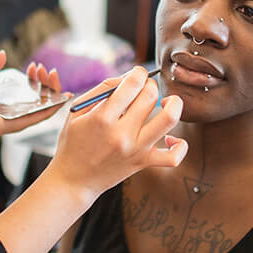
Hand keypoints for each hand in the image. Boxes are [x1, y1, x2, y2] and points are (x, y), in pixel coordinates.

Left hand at [0, 51, 68, 160]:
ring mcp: (15, 119)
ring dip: (52, 91)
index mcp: (2, 103)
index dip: (33, 77)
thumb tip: (3, 54)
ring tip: (53, 75)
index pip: (26, 90)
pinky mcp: (15, 125)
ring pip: (43, 106)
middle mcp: (11, 112)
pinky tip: (62, 98)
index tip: (32, 66)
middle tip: (45, 69)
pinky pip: (39, 117)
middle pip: (38, 98)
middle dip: (46, 82)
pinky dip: (53, 108)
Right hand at [46, 66, 187, 202]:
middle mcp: (121, 133)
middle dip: (150, 85)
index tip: (137, 74)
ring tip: (167, 102)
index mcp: (102, 118)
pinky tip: (170, 137)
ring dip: (174, 104)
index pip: (132, 84)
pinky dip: (179, 146)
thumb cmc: (73, 142)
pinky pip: (173, 157)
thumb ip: (102, 90)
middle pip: (150, 96)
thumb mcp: (77, 111)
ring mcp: (135, 149)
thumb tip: (129, 76)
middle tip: (145, 88)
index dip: (139, 72)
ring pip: (169, 119)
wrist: (73, 180)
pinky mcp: (144, 163)